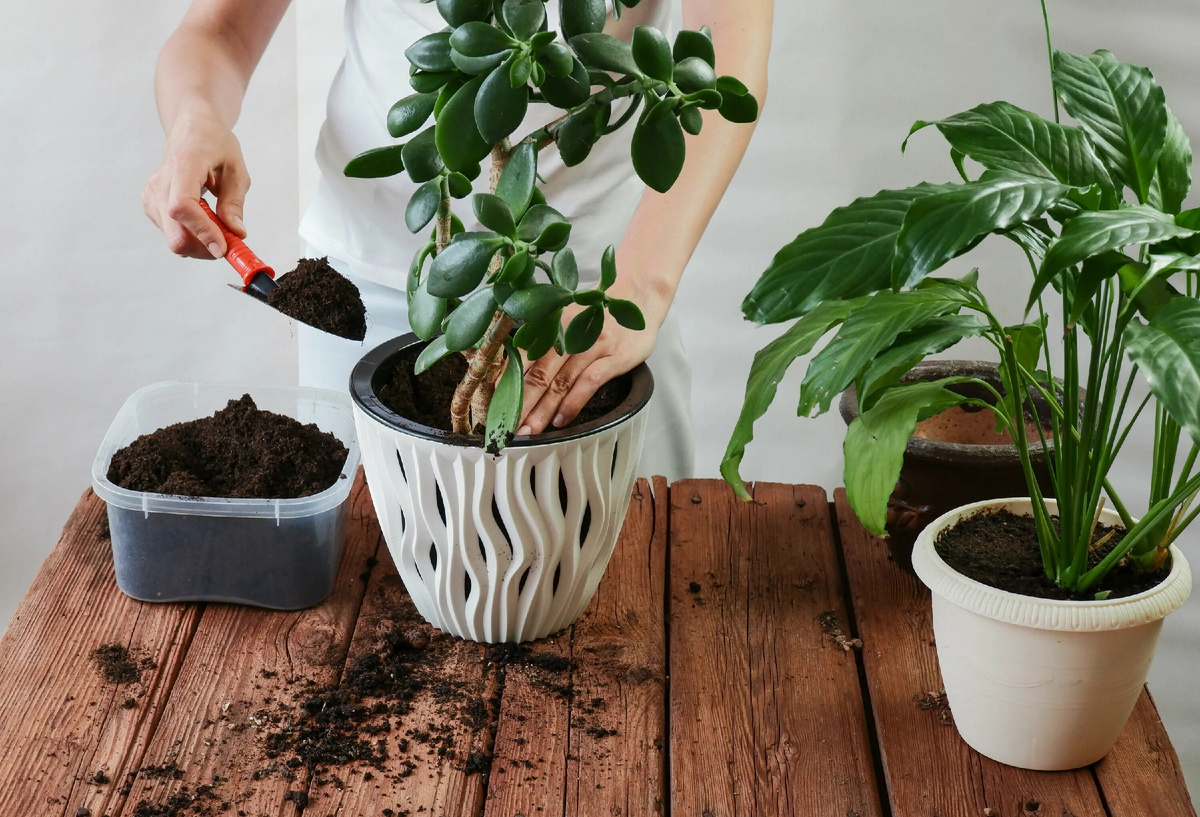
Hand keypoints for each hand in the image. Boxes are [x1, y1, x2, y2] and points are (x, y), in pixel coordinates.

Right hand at [141, 107, 249, 258]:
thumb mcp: (236, 170)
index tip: (223, 248)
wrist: (191, 129)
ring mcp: (151, 195)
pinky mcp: (151, 205)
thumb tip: (236, 233)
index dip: (202, 232)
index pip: (182, 207)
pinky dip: (192, 237)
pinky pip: (171, 234)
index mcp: (183, 165)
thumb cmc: (215, 144)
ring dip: (200, 244)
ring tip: (218, 225)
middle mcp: (160, 182)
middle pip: (174, 232)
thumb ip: (234, 203)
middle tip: (229, 243)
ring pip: (173, 239)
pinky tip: (203, 221)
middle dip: (205, 247)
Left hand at [518, 298, 660, 434]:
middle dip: (520, 405)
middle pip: (538, 375)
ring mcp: (593, 346)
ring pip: (561, 383)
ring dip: (542, 410)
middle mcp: (570, 335)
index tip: (494, 405)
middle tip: (507, 429)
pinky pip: (589, 383)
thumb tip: (513, 372)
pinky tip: (561, 420)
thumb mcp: (566, 319)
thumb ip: (543, 342)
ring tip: (529, 432)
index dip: (507, 384)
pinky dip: (573, 403)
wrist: (638, 294)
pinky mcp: (615, 358)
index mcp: (552, 325)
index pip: (523, 358)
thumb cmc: (597, 312)